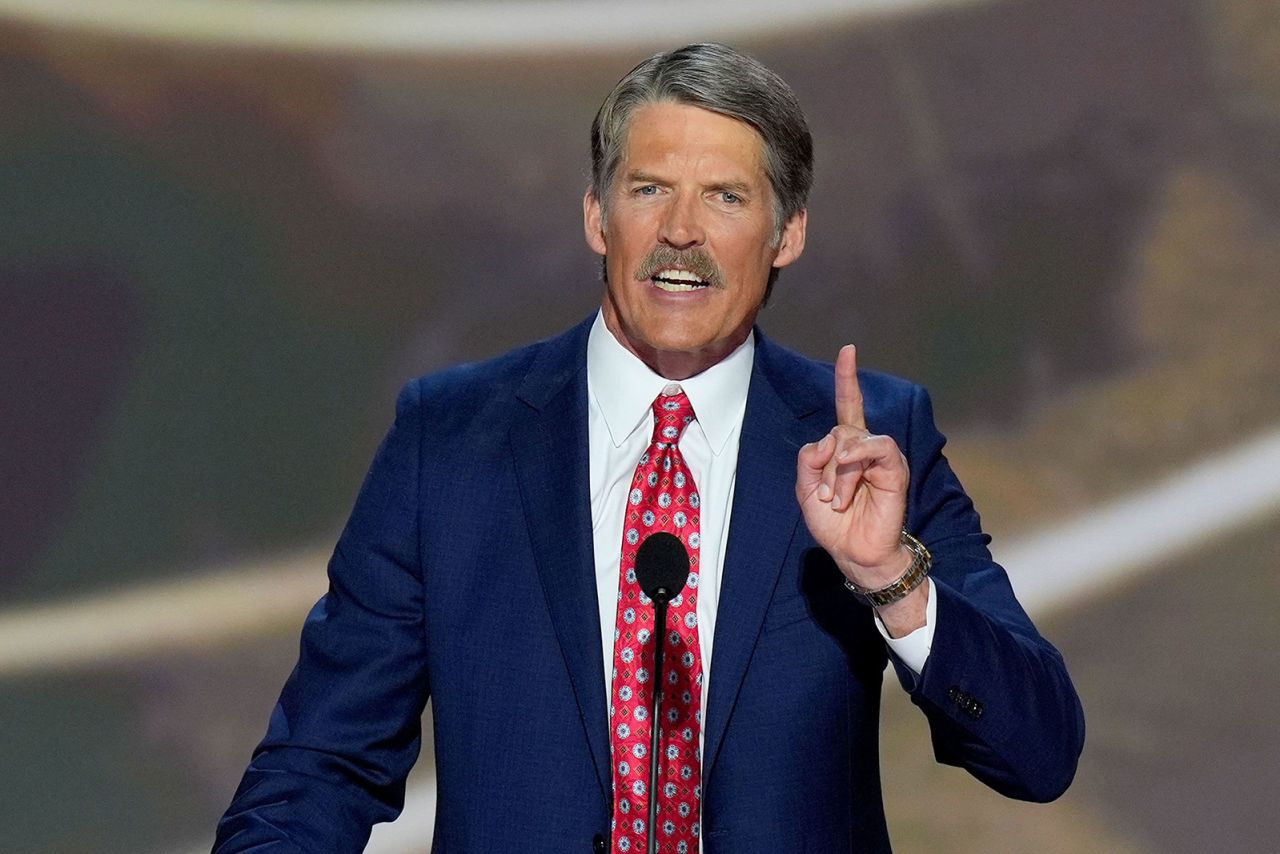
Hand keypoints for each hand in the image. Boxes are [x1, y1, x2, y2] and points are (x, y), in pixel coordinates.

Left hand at [796, 345, 911, 589]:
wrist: (853, 552)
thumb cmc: (833, 523)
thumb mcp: (806, 490)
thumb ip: (809, 459)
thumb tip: (830, 442)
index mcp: (845, 449)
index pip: (848, 406)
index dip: (848, 379)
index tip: (848, 350)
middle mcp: (865, 448)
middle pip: (837, 431)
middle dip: (823, 466)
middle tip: (827, 498)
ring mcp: (881, 457)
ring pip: (851, 440)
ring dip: (837, 473)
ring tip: (838, 501)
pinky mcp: (895, 469)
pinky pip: (877, 446)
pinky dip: (858, 456)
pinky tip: (849, 470)